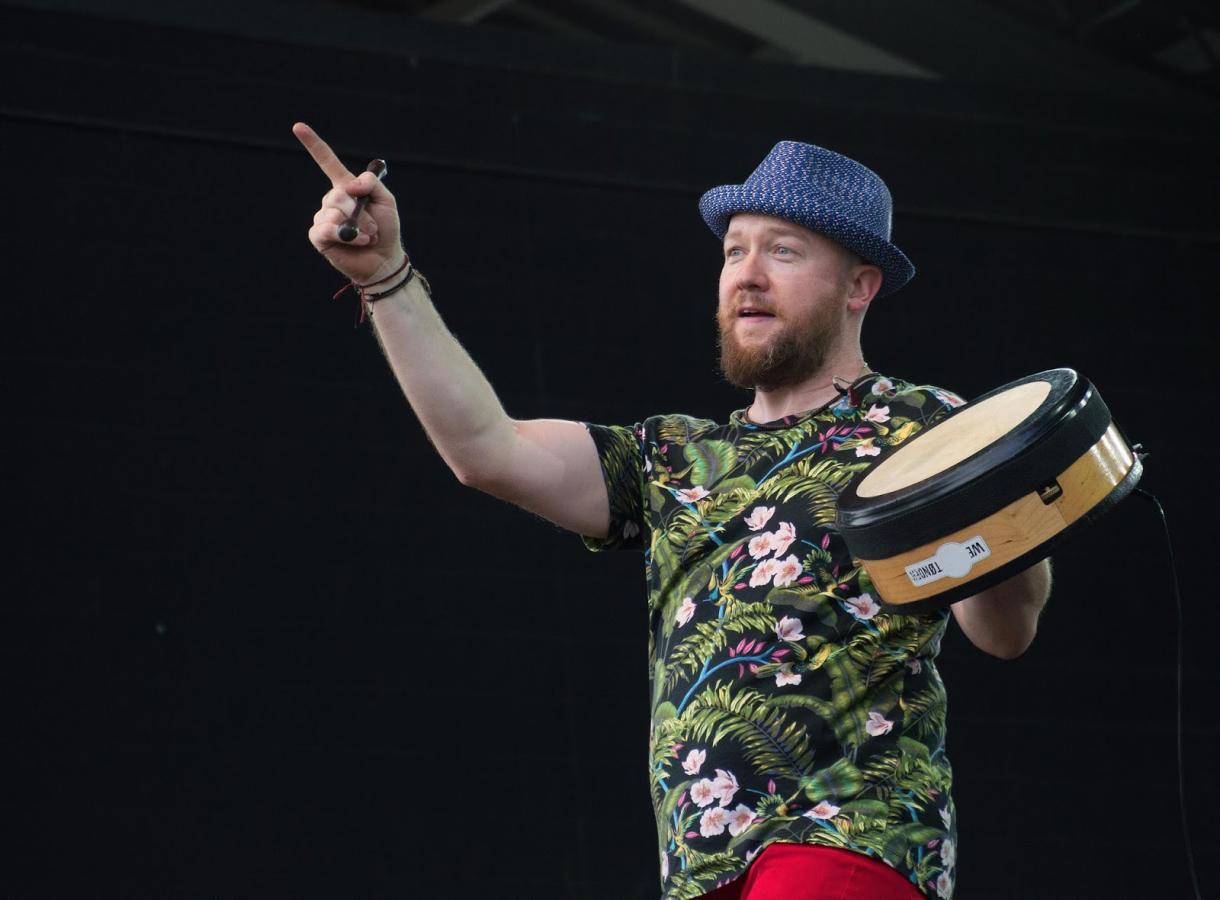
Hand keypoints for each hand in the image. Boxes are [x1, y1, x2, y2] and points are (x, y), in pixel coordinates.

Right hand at [293, 122, 405, 283]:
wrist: (384, 259)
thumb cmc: (386, 230)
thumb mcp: (386, 201)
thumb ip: (371, 184)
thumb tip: (350, 183)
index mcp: (346, 187)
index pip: (327, 162)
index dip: (313, 144)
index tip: (298, 126)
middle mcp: (332, 200)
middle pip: (338, 194)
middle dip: (360, 211)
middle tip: (373, 226)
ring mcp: (323, 217)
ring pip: (334, 212)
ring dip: (358, 226)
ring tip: (367, 236)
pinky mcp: (319, 236)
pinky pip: (326, 229)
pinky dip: (346, 236)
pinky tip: (357, 242)